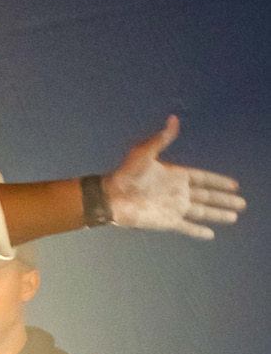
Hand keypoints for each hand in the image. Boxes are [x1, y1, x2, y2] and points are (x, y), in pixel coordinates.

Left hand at [104, 117, 243, 239]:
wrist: (111, 197)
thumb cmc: (126, 173)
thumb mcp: (145, 152)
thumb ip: (162, 139)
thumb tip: (173, 119)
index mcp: (176, 175)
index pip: (204, 179)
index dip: (219, 181)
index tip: (234, 185)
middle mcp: (179, 192)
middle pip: (208, 196)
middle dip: (225, 200)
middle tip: (241, 203)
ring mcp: (174, 207)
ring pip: (203, 211)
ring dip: (218, 214)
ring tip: (234, 217)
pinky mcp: (167, 221)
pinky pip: (187, 227)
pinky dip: (198, 231)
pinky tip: (210, 234)